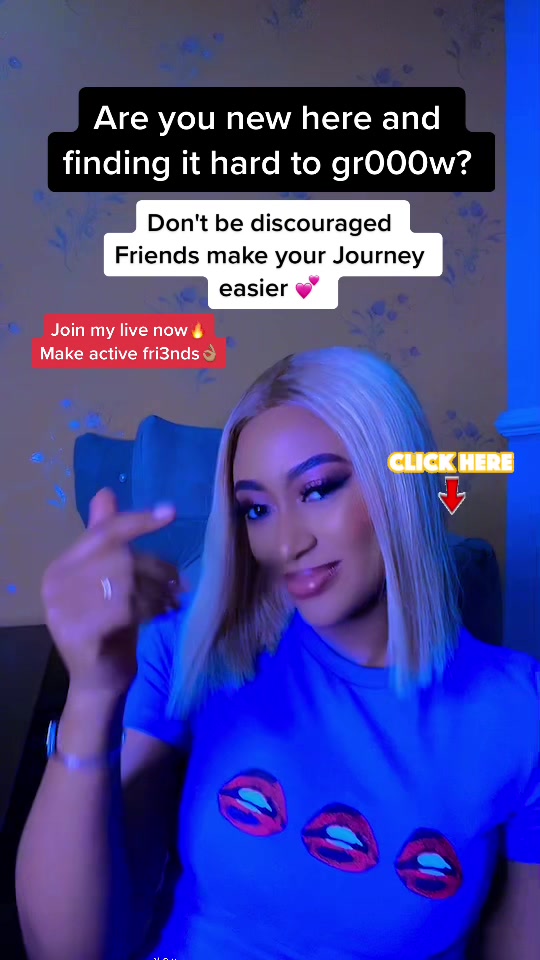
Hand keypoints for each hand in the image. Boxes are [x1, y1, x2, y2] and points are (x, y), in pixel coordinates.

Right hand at [41, 488, 179, 696]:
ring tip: (169, 601)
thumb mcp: (112, 581)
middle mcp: (56, 584)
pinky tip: (160, 615)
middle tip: (176, 584)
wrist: (100, 683)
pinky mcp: (79, 632)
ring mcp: (63, 609)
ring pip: (125, 581)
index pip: (103, 533)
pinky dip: (150, 608)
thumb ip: (107, 540)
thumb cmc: (110, 628)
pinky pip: (124, 607)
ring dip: (156, 590)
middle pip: (120, 556)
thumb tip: (106, 493)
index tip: (171, 512)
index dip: (138, 520)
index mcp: (61, 567)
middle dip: (155, 568)